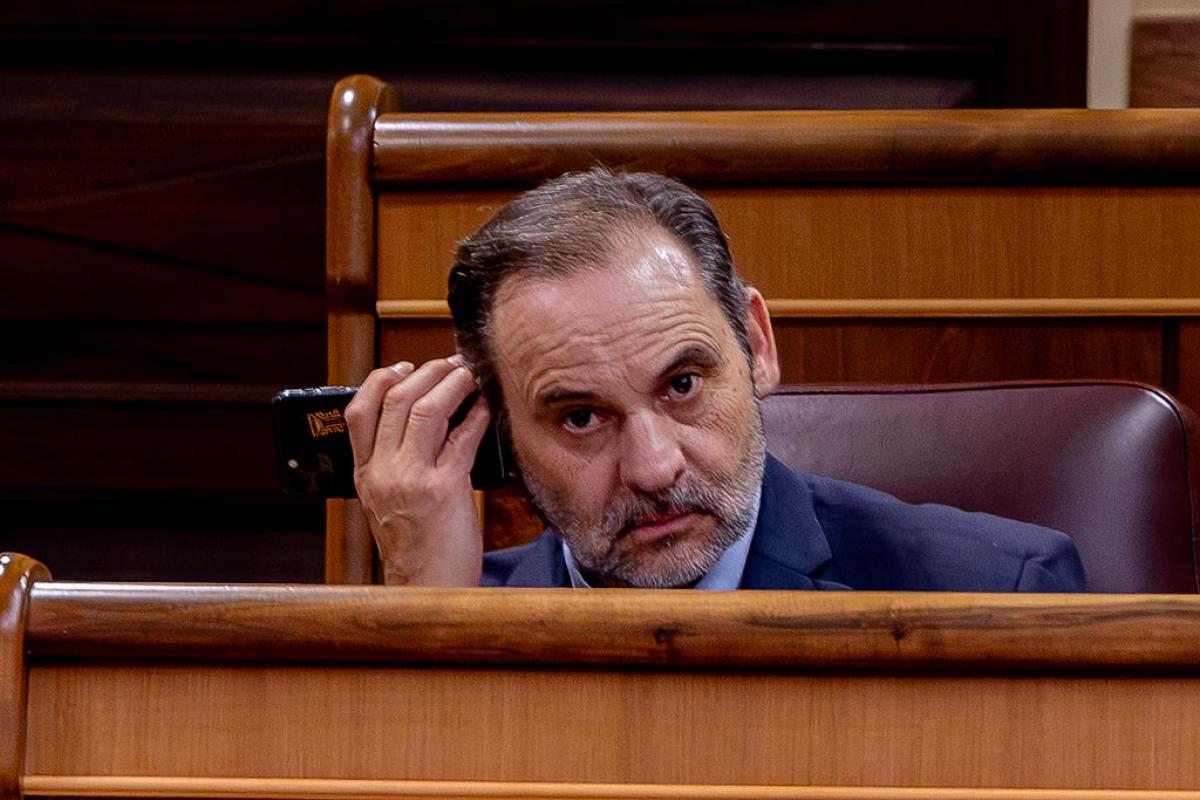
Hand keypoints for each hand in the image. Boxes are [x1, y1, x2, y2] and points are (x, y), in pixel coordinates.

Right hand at [344, 356, 492, 585]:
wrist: (428, 591)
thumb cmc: (417, 549)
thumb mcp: (389, 503)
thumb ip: (396, 464)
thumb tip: (425, 419)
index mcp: (365, 474)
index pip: (358, 410)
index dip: (380, 379)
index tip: (404, 367)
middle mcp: (382, 472)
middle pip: (395, 398)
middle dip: (426, 371)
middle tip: (449, 363)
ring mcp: (411, 479)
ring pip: (425, 408)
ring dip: (451, 382)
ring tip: (468, 374)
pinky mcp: (444, 488)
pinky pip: (463, 436)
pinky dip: (477, 414)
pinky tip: (486, 406)